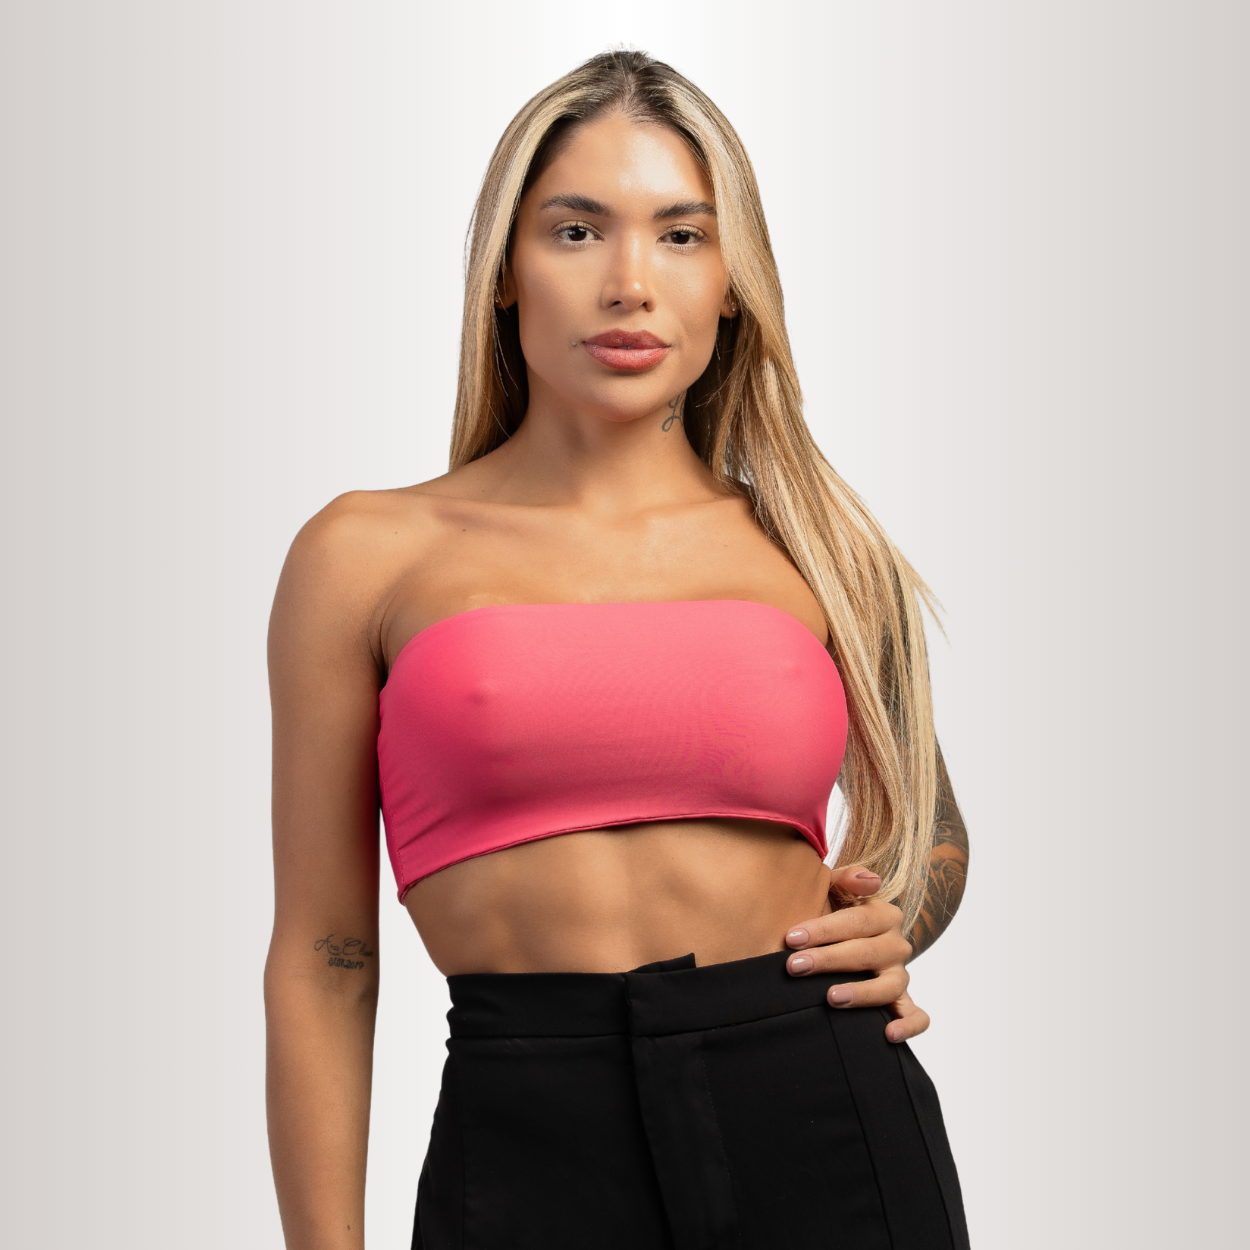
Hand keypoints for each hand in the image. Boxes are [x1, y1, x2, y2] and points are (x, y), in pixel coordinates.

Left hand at [783, 864, 930, 1043]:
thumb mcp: (835, 890)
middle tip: (795, 966)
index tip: (792, 939)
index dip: (824, 930)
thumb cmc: (831, 913)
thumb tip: (871, 881)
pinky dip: (909, 1026)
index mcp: (882, 915)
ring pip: (888, 986)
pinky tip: (888, 1034)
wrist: (836, 941)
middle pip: (867, 952)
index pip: (857, 921)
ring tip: (831, 997)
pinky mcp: (901, 1002)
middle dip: (828, 960)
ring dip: (861, 993)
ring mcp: (899, 975)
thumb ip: (847, 879)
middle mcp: (895, 945)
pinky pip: (916, 1016)